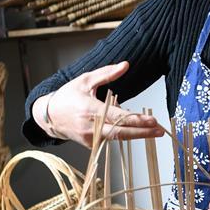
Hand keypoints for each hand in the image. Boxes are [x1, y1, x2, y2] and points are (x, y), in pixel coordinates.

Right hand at [32, 61, 164, 147]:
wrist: (49, 116)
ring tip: (154, 131)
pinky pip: (111, 139)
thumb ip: (107, 73)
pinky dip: (124, 134)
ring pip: (118, 138)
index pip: (117, 117)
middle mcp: (90, 127)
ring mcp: (90, 138)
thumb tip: (126, 65)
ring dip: (137, 135)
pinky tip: (136, 129)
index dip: (136, 120)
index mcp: (89, 109)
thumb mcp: (85, 80)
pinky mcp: (91, 145)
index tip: (152, 121)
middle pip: (121, 133)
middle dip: (143, 133)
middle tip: (160, 130)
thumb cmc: (67, 96)